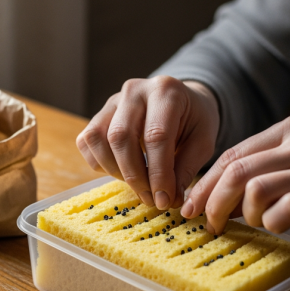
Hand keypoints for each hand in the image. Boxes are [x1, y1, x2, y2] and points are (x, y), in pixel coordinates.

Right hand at [77, 76, 219, 208]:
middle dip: (135, 176)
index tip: (164, 200)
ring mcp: (112, 101)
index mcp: (166, 91)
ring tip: (139, 186)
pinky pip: (87, 142)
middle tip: (151, 199)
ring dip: (115, 171)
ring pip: (97, 139)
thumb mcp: (202, 142)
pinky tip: (122, 171)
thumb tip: (169, 199)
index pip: (156, 136)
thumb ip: (185, 169)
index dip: (158, 173)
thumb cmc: (194, 121)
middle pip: (121, 137)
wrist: (183, 101)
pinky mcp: (99, 114)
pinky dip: (100, 163)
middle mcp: (134, 90)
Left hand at [181, 115, 289, 262]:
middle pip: (235, 169)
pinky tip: (278, 228)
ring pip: (252, 188)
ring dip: (239, 213)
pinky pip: (282, 211)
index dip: (205, 182)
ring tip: (244, 226)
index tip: (191, 204)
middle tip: (205, 223)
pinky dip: (271, 223)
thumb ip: (271, 164)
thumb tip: (222, 191)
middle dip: (210, 200)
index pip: (233, 153)